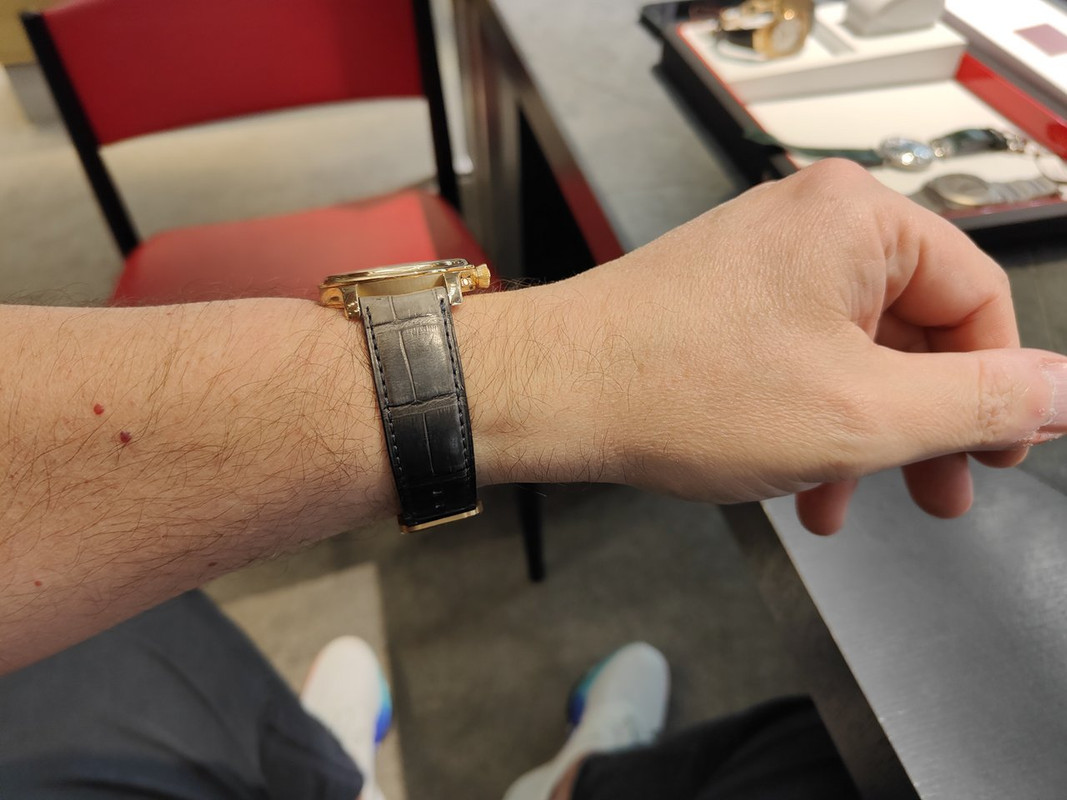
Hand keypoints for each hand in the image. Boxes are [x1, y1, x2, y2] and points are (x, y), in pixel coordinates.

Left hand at [493, 160, 1066, 533]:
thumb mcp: (862, 415)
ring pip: (852, 355)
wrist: (551, 394)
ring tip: (854, 500)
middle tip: (942, 490)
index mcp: (857, 222)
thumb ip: (978, 403)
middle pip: (914, 328)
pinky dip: (810, 422)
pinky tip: (801, 485)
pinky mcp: (724, 301)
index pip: (979, 299)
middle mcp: (809, 225)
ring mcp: (761, 263)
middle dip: (925, 424)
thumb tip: (1059, 391)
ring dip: (863, 436)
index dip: (1000, 387)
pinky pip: (797, 358)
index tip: (997, 451)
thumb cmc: (677, 388)